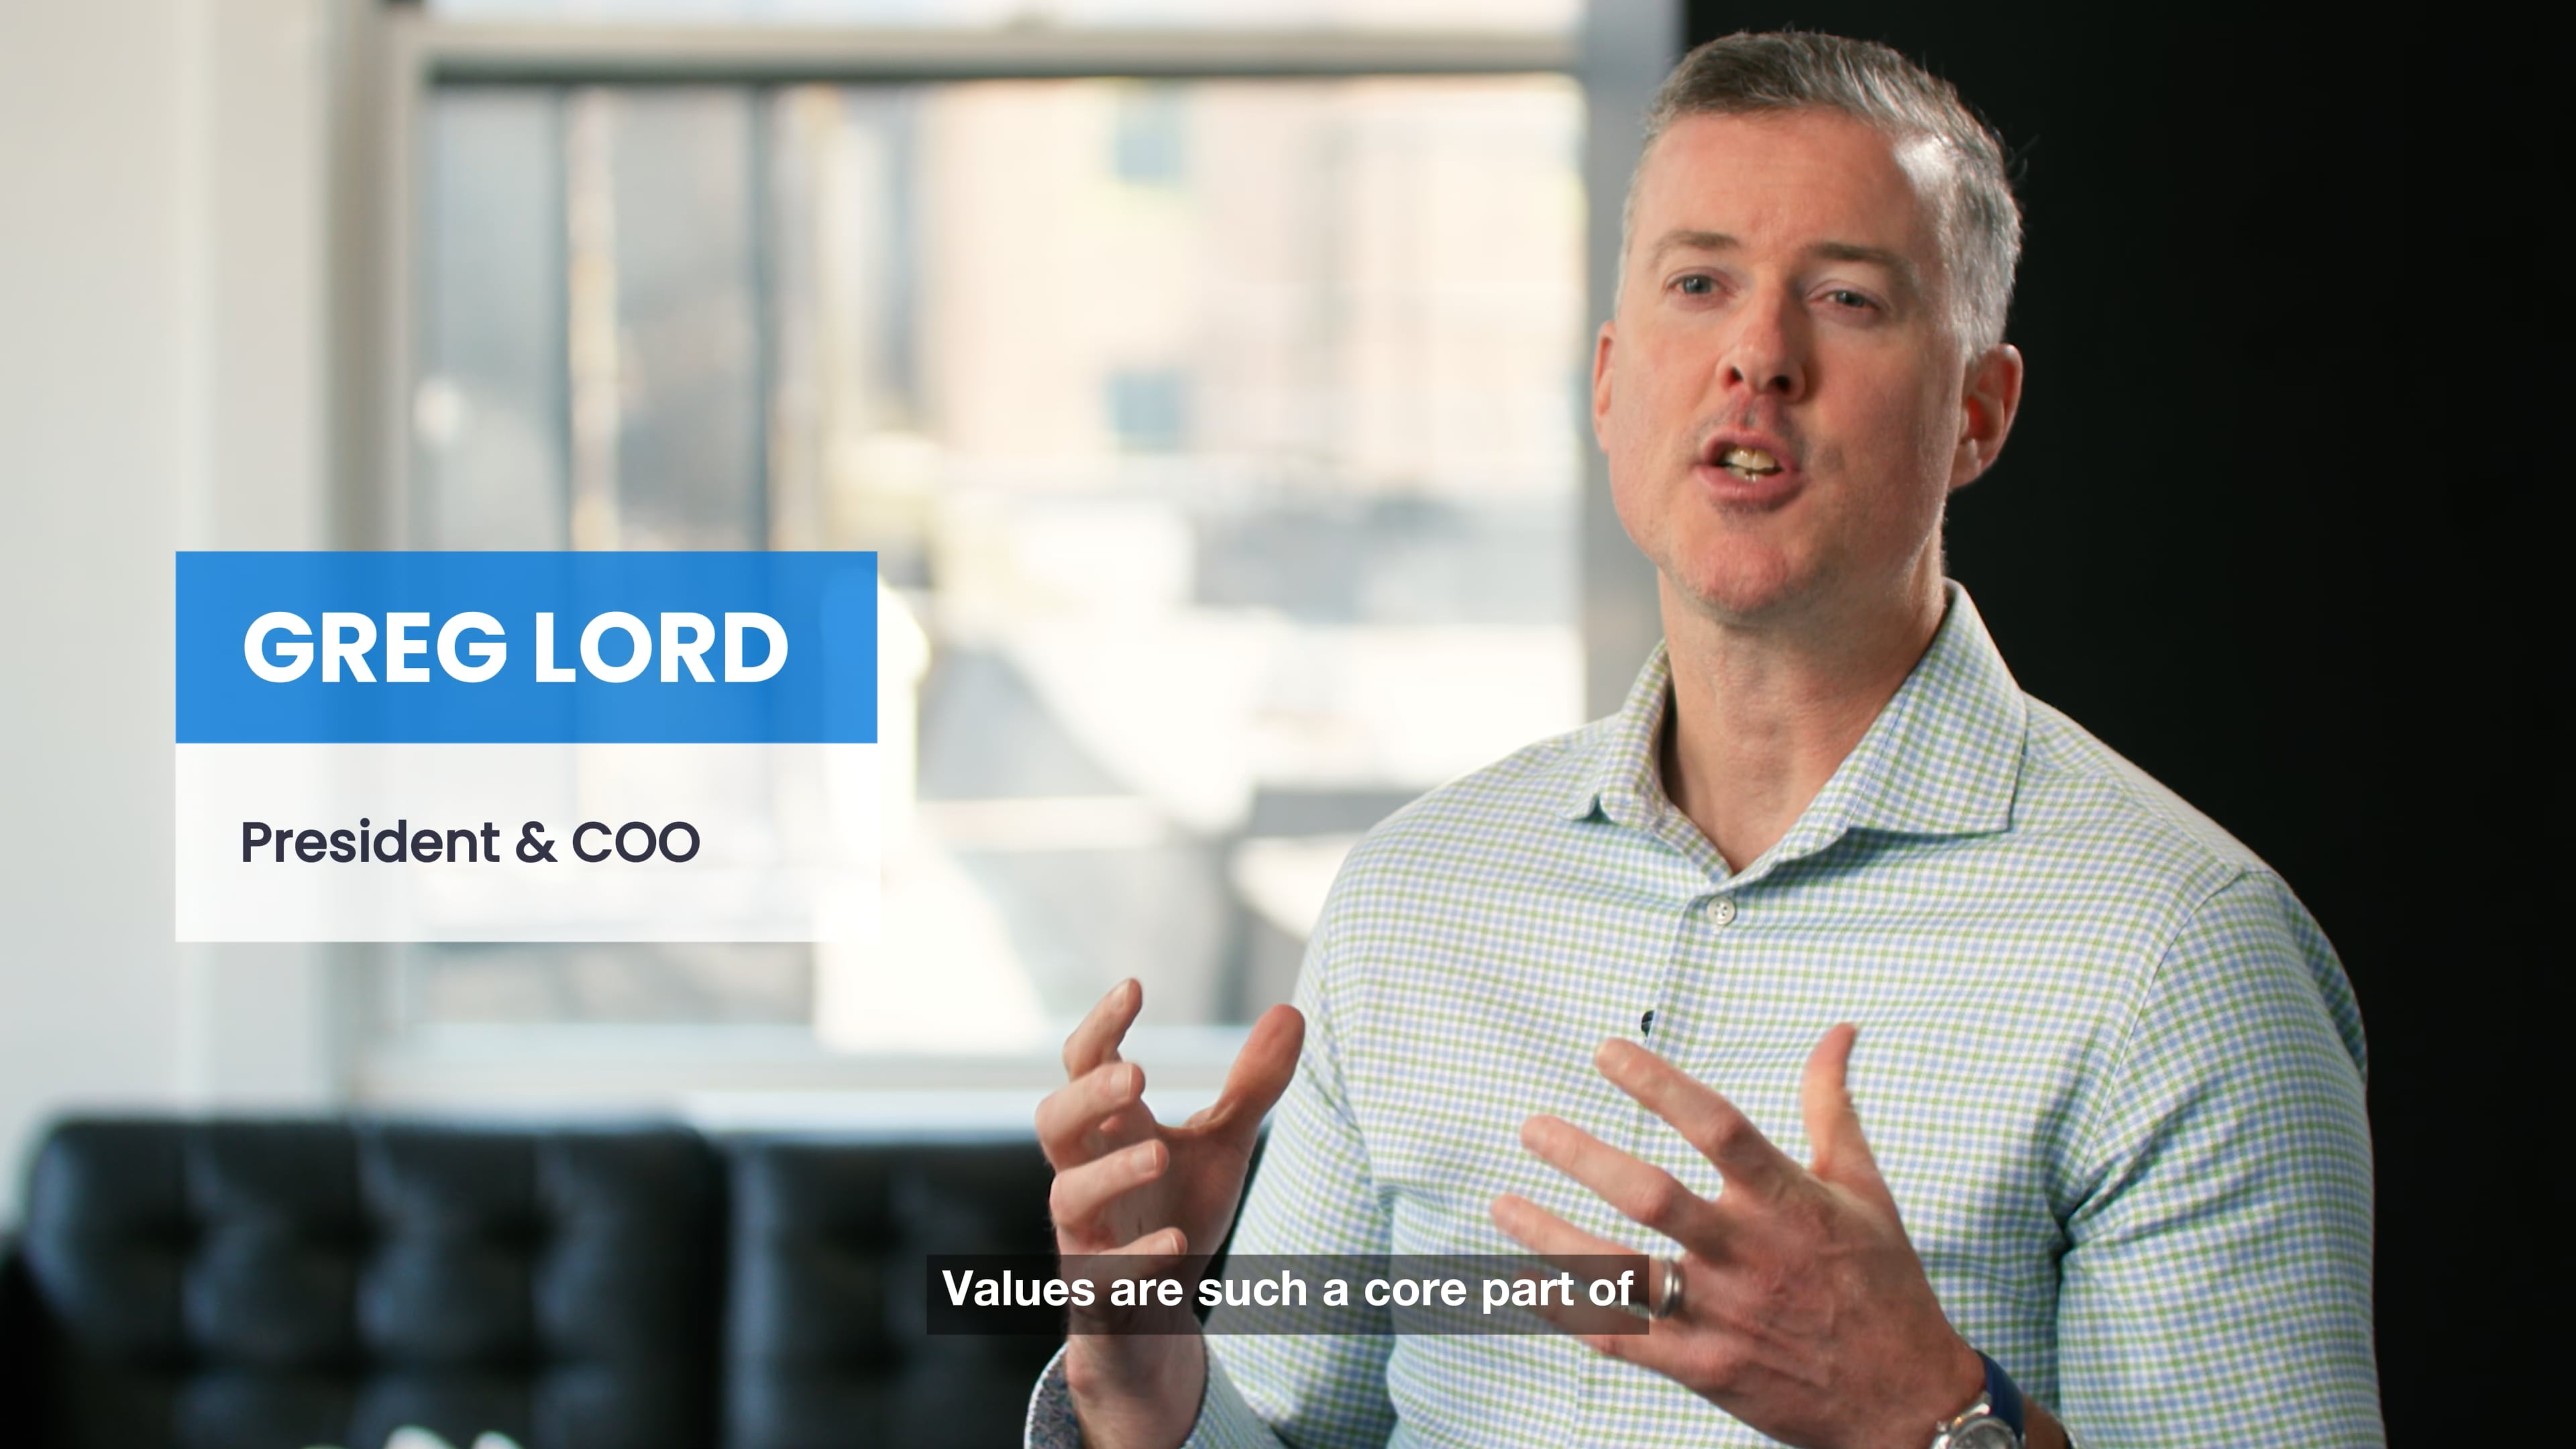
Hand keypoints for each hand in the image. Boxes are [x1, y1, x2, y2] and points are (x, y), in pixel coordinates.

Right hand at [1040, 979, 1303, 1448]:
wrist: (1153, 1318)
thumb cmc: (1176, 1213)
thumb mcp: (1221, 1147)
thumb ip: (1250, 1085)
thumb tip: (1291, 1011)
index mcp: (1110, 1132)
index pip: (1084, 1066)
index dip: (1101, 1026)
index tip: (1136, 986)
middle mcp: (1086, 1176)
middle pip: (1054, 1123)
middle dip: (1088, 1096)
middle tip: (1136, 1074)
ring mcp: (1086, 1236)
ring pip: (1066, 1197)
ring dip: (1110, 1173)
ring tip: (1159, 1152)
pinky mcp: (1099, 1292)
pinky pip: (1101, 1274)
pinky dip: (1136, 1258)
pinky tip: (1176, 1240)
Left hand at [1491, 1024, 1983, 1448]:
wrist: (1908, 1404)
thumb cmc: (1884, 1286)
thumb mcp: (1866, 1188)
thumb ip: (1833, 1104)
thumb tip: (1839, 1030)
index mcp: (1789, 1203)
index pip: (1718, 1126)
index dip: (1660, 1084)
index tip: (1606, 1051)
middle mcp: (1749, 1256)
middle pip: (1654, 1198)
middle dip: (1584, 1158)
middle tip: (1532, 1126)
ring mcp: (1723, 1316)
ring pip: (1622, 1273)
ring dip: (1553, 1237)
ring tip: (1502, 1203)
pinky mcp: (1705, 1368)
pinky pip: (1621, 1338)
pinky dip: (1567, 1309)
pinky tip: (1523, 1279)